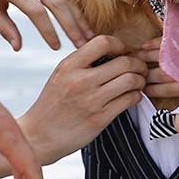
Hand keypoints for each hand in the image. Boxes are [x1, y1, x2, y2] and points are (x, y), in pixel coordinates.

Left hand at [0, 0, 92, 49]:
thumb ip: (2, 26)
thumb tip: (18, 48)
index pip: (35, 10)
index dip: (48, 30)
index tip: (56, 47)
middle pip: (57, 2)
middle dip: (72, 26)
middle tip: (83, 45)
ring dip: (79, 16)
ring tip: (88, 35)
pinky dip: (75, 2)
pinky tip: (82, 19)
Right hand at [20, 35, 145, 163]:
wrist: (38, 137)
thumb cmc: (52, 105)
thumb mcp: (60, 76)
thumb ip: (82, 63)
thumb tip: (110, 51)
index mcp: (69, 66)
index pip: (102, 42)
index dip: (119, 45)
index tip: (123, 52)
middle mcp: (80, 81)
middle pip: (124, 62)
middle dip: (138, 64)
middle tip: (140, 69)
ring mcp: (91, 100)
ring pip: (131, 80)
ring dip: (140, 81)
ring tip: (138, 83)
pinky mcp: (100, 118)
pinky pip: (129, 100)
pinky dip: (136, 96)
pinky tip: (132, 97)